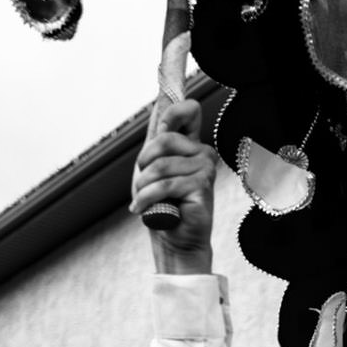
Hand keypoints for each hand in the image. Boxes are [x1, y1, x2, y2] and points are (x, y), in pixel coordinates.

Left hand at [132, 98, 216, 272]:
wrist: (173, 239)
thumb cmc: (162, 205)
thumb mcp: (152, 168)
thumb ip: (158, 142)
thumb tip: (159, 108)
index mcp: (190, 144)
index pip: (188, 111)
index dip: (173, 111)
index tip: (161, 126)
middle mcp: (201, 152)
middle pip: (164, 139)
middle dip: (144, 163)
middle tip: (141, 184)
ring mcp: (205, 168)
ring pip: (161, 164)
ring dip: (144, 186)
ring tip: (144, 201)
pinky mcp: (203, 185)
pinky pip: (165, 183)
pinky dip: (147, 198)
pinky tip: (143, 209)